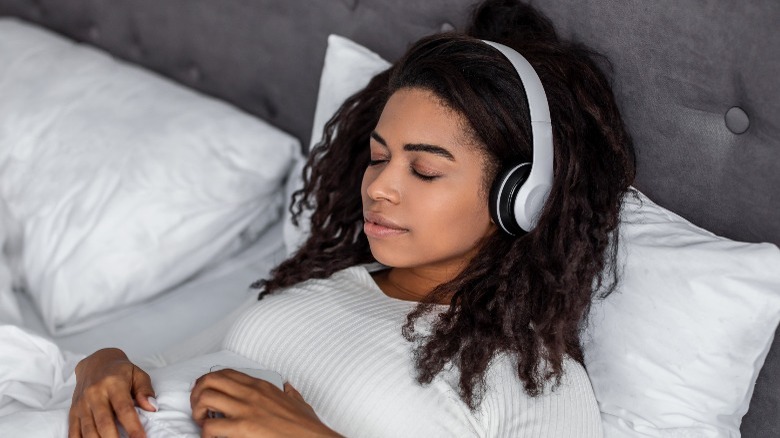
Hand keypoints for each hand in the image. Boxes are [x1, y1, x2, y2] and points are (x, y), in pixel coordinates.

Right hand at [68, 348, 156, 437]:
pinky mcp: (73, 410)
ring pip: (88, 429)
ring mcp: (82, 403)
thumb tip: (152, 408)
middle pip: (104, 422)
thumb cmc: (121, 371)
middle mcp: (95, 394)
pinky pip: (73, 430)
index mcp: (113, 384)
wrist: (96, 362)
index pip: (124, 409)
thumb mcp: (138, 374)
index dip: (133, 427)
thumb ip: (146, 390)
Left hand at [190, 369, 340, 436]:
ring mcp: (246, 409)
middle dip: (197, 394)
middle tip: (200, 409)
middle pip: (210, 380)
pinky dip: (205, 434)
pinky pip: (210, 426)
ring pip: (205, 398)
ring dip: (198, 412)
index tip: (207, 393)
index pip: (226, 373)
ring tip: (204, 423)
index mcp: (262, 386)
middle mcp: (251, 393)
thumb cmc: (306, 426)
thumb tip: (288, 387)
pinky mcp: (243, 428)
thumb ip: (290, 392)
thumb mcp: (298, 401)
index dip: (209, 381)